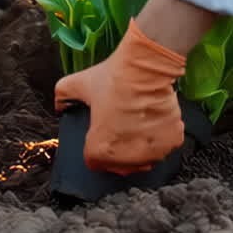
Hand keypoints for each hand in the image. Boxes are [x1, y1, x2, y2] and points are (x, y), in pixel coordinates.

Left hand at [54, 19, 186, 174]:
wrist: (146, 67)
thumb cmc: (114, 78)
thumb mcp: (78, 84)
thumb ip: (63, 96)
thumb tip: (60, 105)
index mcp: (100, 150)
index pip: (95, 162)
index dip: (97, 148)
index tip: (103, 135)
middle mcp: (128, 158)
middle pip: (122, 165)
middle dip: (120, 150)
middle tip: (122, 127)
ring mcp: (152, 152)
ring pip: (145, 158)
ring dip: (141, 147)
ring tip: (138, 124)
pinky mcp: (172, 142)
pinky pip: (164, 146)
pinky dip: (160, 138)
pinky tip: (153, 121)